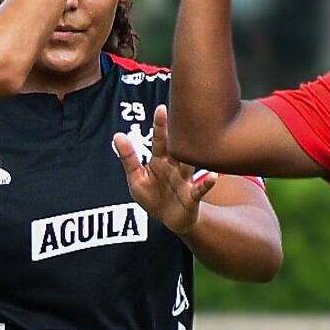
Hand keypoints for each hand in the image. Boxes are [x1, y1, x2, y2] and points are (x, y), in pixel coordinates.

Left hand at [113, 105, 217, 236]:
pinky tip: (212, 176)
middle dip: (178, 135)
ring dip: (192, 156)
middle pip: (176, 149)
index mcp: (160, 161)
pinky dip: (206, 183)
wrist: (170, 220)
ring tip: (198, 144)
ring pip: (189, 165)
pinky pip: (200, 189)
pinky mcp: (192, 196)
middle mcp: (175, 167)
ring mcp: (185, 180)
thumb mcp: (136, 178)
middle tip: (183, 116)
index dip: (160, 126)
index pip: (159, 140)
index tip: (161, 109)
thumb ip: (128, 158)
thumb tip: (117, 135)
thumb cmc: (153, 196)